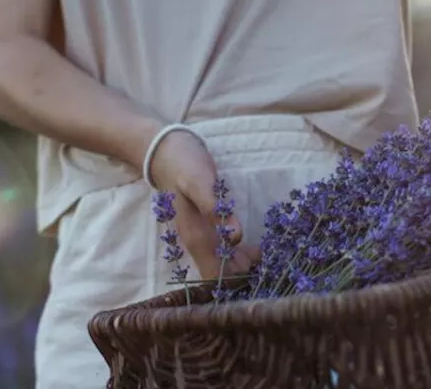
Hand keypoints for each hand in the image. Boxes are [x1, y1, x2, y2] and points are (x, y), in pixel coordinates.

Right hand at [148, 131, 257, 278]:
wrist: (167, 154)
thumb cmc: (184, 167)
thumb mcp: (199, 182)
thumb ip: (214, 208)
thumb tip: (235, 237)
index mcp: (195, 238)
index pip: (214, 276)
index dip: (235, 276)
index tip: (255, 262)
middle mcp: (198, 244)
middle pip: (222, 275)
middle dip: (244, 270)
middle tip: (264, 253)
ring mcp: (203, 237)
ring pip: (224, 264)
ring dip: (244, 263)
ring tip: (262, 249)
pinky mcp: (208, 229)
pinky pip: (225, 251)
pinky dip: (241, 252)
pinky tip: (254, 243)